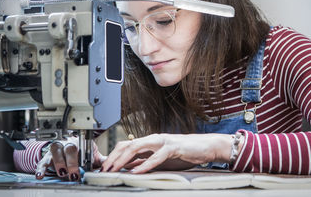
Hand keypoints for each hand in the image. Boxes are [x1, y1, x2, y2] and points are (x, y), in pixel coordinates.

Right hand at [35, 137, 105, 180]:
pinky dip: (41, 168)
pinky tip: (40, 175)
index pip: (84, 146)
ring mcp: (57, 149)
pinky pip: (43, 161)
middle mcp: (68, 144)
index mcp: (81, 143)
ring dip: (59, 162)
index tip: (88, 163)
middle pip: (70, 149)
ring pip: (56, 151)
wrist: (66, 147)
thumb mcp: (91, 155)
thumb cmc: (80, 151)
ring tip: (62, 172)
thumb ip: (101, 160)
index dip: (85, 154)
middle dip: (72, 161)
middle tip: (74, 173)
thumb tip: (112, 165)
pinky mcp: (47, 157)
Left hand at [101, 133, 232, 173]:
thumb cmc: (185, 152)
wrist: (206, 146)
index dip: (113, 156)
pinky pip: (156, 156)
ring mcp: (163, 142)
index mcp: (150, 142)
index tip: (104, 167)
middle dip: (113, 157)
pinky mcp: (173, 147)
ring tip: (114, 169)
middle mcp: (154, 139)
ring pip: (137, 147)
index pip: (126, 145)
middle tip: (104, 169)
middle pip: (127, 145)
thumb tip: (129, 167)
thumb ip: (146, 161)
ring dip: (123, 159)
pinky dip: (145, 164)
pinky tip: (137, 171)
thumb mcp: (161, 159)